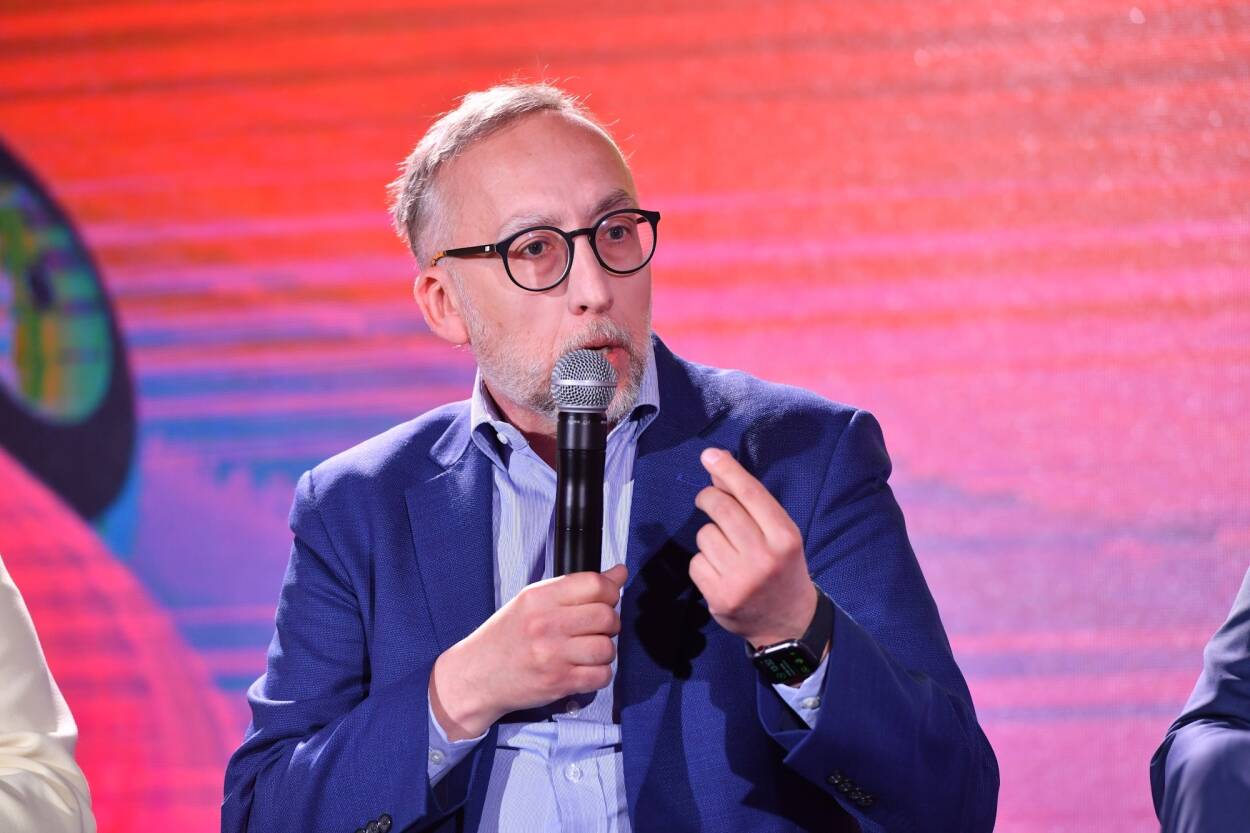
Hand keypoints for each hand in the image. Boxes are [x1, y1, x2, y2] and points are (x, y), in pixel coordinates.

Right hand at [429, 564, 626, 740]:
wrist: (475, 676)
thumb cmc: (506, 637)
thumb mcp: (532, 602)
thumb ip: (575, 587)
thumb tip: (619, 572)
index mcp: (539, 597)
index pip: (595, 584)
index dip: (610, 591)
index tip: (606, 599)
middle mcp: (546, 624)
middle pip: (606, 616)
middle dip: (610, 623)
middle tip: (596, 629)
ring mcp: (553, 655)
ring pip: (607, 648)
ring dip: (604, 651)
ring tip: (587, 651)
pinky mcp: (559, 683)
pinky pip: (601, 676)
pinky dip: (599, 674)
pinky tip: (584, 669)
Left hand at [689, 448, 817, 649]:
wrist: (789, 623)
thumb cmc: (783, 568)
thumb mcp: (779, 534)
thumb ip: (752, 504)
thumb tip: (718, 468)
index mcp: (785, 537)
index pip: (751, 494)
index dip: (728, 471)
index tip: (709, 455)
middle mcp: (764, 557)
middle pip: (721, 509)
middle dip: (708, 497)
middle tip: (708, 499)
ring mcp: (740, 579)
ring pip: (705, 535)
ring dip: (710, 536)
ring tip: (727, 551)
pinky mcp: (719, 597)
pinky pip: (696, 562)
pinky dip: (703, 562)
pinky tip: (721, 572)